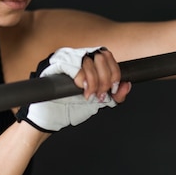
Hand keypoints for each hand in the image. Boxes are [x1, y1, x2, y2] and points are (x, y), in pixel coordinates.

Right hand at [16, 47, 131, 132]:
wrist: (49, 118)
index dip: (114, 72)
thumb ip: (114, 95)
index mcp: (87, 62)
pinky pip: (75, 66)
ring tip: (90, 94)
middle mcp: (76, 56)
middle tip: (101, 94)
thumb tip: (126, 84)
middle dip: (105, 78)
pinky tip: (81, 89)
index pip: (107, 56)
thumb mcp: (98, 102)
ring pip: (89, 60)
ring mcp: (65, 58)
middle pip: (101, 56)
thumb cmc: (70, 108)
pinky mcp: (56, 64)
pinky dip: (82, 80)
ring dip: (94, 81)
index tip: (112, 89)